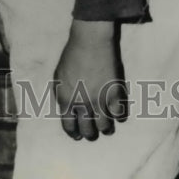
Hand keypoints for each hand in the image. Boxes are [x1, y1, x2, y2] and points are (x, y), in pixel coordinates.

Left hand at [53, 20, 128, 140]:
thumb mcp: (58, 77)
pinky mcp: (115, 95)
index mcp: (65, 100)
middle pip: (87, 130)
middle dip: (89, 134)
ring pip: (105, 127)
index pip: (69, 127)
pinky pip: (119, 115)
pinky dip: (118, 117)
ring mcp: (99, 101)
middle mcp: (82, 104)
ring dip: (105, 129)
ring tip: (106, 128)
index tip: (77, 136)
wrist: (90, 42)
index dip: (74, 134)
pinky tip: (117, 115)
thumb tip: (67, 111)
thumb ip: (62, 96)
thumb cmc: (71, 56)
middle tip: (92, 134)